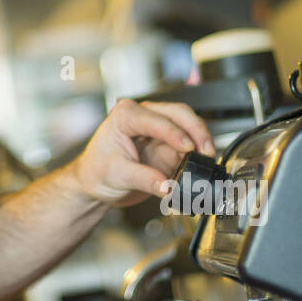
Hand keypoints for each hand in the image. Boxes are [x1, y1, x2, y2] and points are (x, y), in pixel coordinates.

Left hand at [69, 100, 213, 207]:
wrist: (94, 184)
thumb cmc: (96, 172)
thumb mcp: (117, 175)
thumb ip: (145, 180)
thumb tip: (168, 186)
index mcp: (126, 115)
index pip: (156, 120)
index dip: (175, 133)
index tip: (188, 148)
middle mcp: (144, 116)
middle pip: (179, 114)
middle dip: (196, 131)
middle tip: (207, 151)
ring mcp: (158, 130)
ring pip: (188, 126)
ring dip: (201, 141)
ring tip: (207, 160)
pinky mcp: (168, 146)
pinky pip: (190, 145)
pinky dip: (198, 154)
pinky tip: (202, 165)